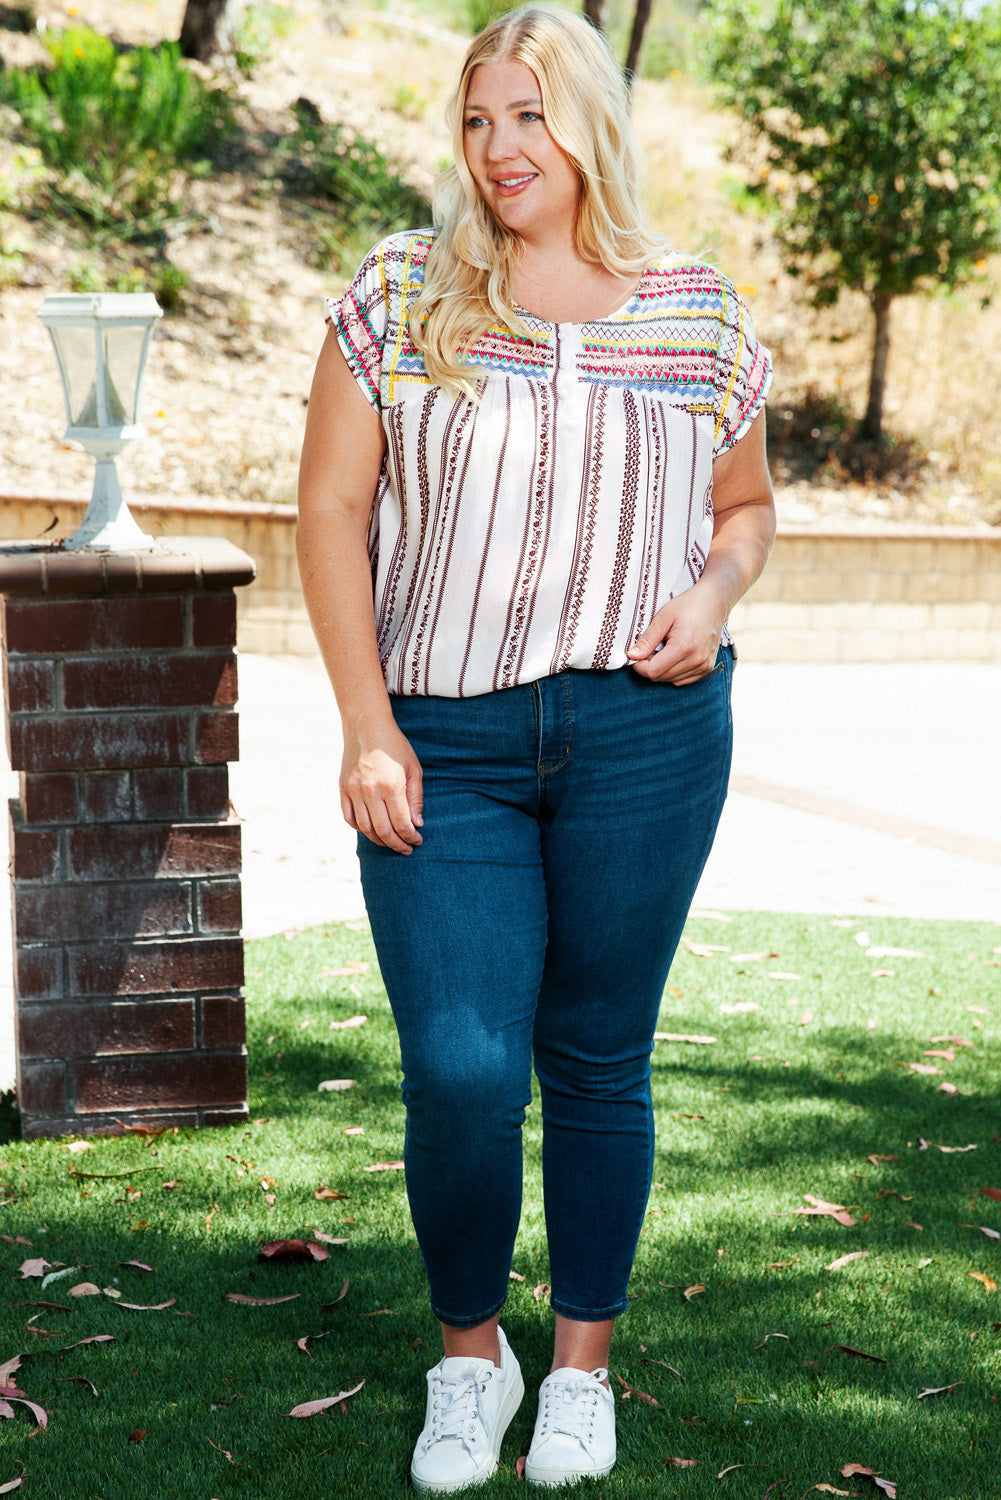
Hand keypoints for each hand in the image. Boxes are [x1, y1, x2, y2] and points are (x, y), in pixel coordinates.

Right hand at [340, 720, 423, 853]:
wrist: (366, 726)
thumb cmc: (395, 746)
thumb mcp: (414, 768)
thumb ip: (416, 798)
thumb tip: (416, 824)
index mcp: (391, 786)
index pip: (402, 824)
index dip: (411, 837)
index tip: (417, 841)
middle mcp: (370, 791)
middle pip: (383, 831)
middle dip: (397, 845)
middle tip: (406, 849)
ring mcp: (354, 791)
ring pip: (365, 828)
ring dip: (379, 840)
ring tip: (390, 842)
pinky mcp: (343, 789)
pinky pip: (349, 818)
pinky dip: (360, 828)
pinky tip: (371, 830)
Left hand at [625, 585, 724, 684]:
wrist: (714, 602)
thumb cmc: (688, 606)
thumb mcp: (663, 618)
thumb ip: (647, 640)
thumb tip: (631, 656)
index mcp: (684, 646)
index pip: (653, 671)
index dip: (640, 665)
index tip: (637, 654)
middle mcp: (696, 660)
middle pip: (661, 677)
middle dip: (650, 666)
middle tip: (650, 649)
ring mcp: (704, 666)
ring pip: (671, 680)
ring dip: (662, 669)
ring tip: (664, 649)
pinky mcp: (707, 668)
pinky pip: (683, 680)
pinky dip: (673, 672)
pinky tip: (674, 655)